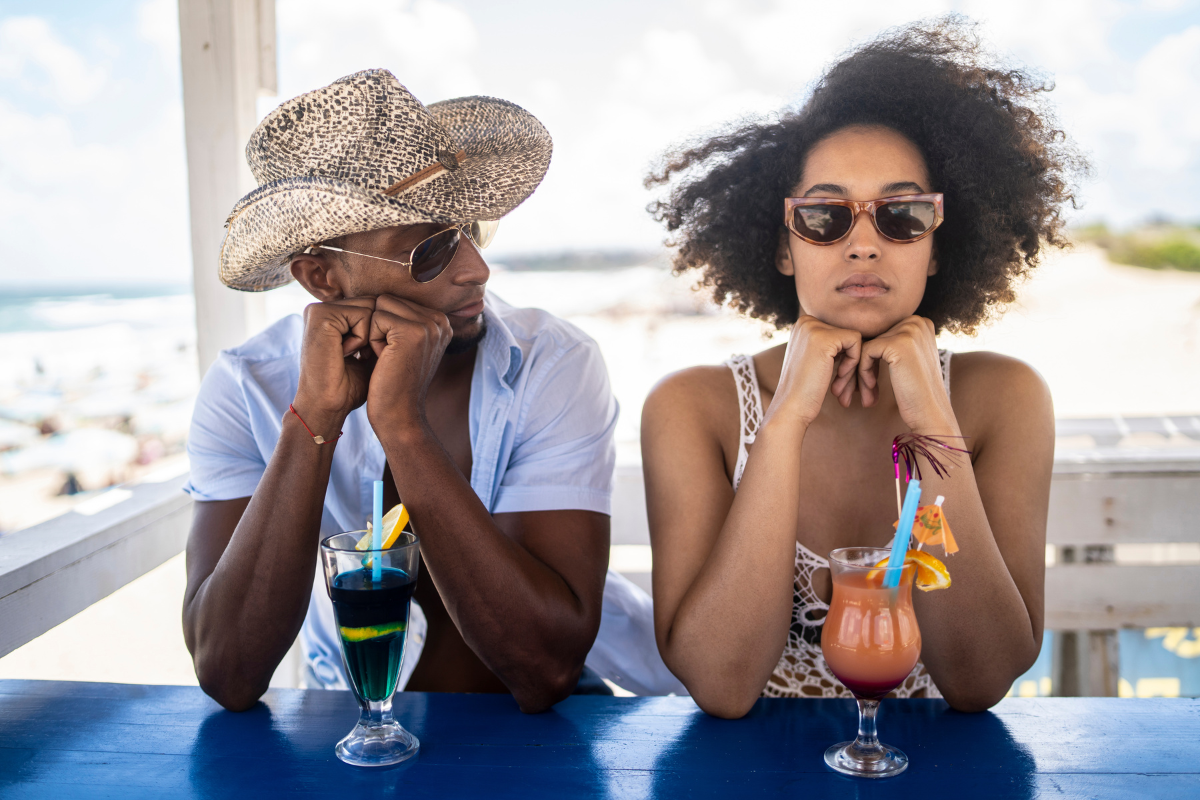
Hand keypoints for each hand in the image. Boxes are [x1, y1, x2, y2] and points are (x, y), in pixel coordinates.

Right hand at [293, 297, 375, 434]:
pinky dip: (362, 337)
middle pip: (374, 303)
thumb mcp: (369, 353)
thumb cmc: (349, 387)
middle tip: (357, 355)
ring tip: (350, 354)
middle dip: (376, 332)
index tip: (363, 355)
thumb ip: (379, 332)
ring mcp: (319, 310)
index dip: (380, 333)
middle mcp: (323, 309)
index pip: (374, 307)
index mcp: (331, 315)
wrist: (328, 405)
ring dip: (370, 335)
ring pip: (371, 307)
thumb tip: (408, 316)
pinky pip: (362, 315)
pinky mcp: (320, 316)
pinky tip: (344, 353)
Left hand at [364, 294, 452, 432]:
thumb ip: (403, 319)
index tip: (395, 353)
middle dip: (378, 327)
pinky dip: (371, 340)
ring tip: (387, 357)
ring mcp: (428, 325)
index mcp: (441, 321)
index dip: (385, 326)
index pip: (396, 300)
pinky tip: (384, 360)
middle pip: (388, 300)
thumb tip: (382, 296)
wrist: (399, 415)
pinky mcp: (412, 331)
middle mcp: (440, 320)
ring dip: (374, 332)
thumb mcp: (405, 346)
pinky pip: (375, 318)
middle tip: (389, 356)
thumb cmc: (394, 382)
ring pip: (380, 306)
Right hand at [768, 315, 863, 428]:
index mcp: (802, 324)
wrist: (791, 407)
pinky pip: (856, 341)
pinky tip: (839, 377)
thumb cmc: (804, 390)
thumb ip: (828, 344)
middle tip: (840, 384)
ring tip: (840, 384)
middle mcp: (806, 321)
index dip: (843, 356)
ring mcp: (813, 327)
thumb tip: (855, 336)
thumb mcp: (813, 359)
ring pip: (853, 338)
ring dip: (852, 364)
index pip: (838, 332)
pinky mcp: (825, 338)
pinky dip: (853, 362)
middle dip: (849, 361)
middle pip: (846, 335)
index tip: (836, 377)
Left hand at [858, 315, 955, 431]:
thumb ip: (893, 345)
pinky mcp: (897, 344)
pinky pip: (865, 352)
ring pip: (867, 347)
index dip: (872, 360)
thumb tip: (863, 338)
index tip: (868, 382)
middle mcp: (917, 322)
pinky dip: (863, 372)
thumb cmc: (917, 393)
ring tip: (863, 394)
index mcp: (920, 323)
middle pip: (873, 340)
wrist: (931, 413)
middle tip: (861, 391)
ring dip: (860, 373)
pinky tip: (871, 389)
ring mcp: (909, 331)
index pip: (882, 336)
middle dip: (864, 367)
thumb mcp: (908, 361)